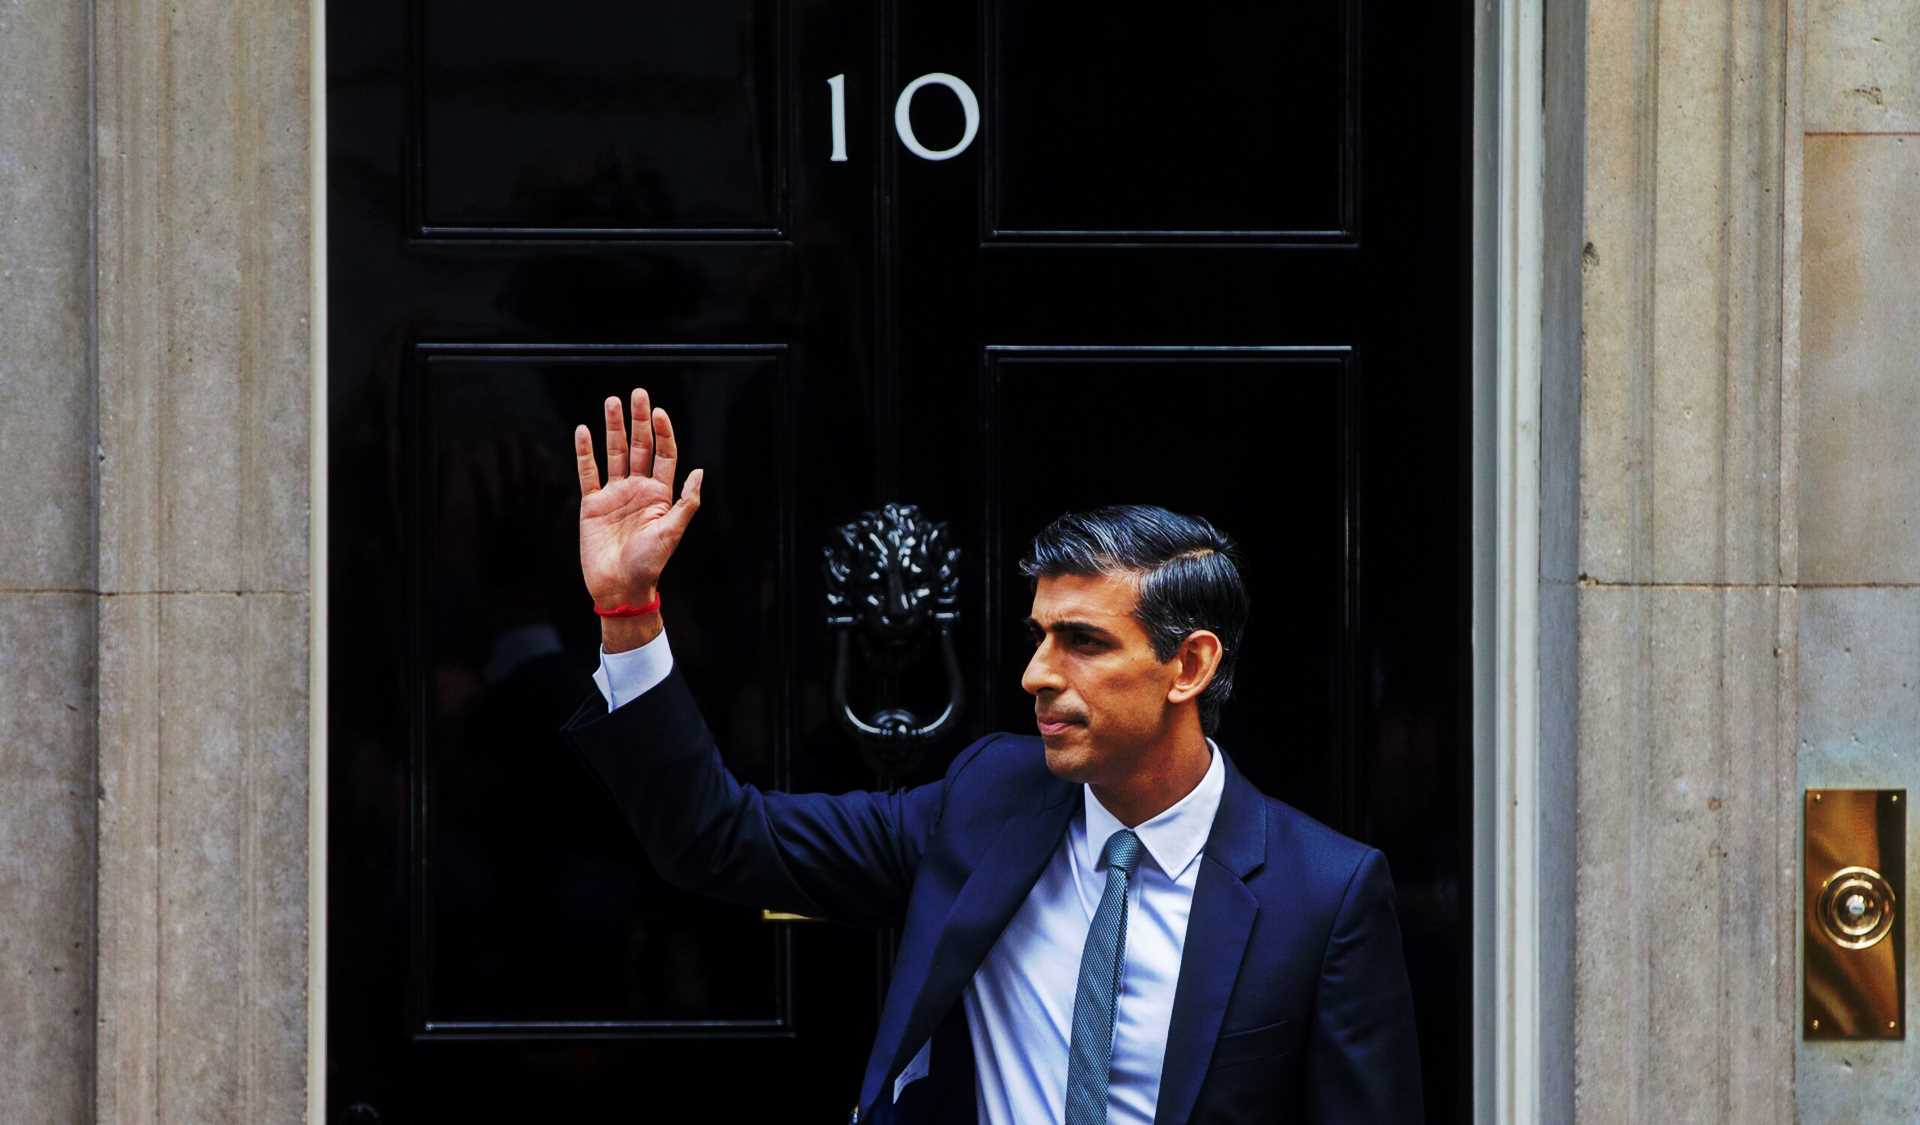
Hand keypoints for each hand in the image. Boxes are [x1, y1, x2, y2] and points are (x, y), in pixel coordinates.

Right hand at [574, 388, 703, 610]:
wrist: (619, 588)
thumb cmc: (649, 564)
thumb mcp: (672, 533)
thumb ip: (686, 502)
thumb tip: (699, 470)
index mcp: (660, 495)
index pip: (663, 455)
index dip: (662, 432)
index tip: (658, 412)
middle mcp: (638, 489)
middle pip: (638, 447)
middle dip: (638, 420)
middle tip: (637, 392)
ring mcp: (614, 494)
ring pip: (613, 453)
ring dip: (613, 428)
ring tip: (612, 402)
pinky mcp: (592, 504)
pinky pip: (587, 473)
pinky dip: (585, 452)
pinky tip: (584, 431)